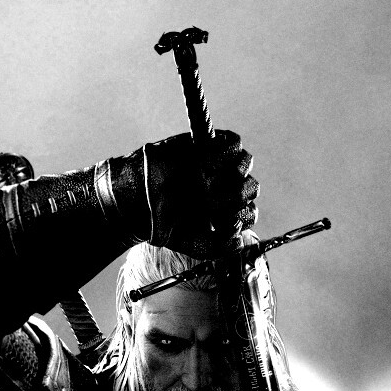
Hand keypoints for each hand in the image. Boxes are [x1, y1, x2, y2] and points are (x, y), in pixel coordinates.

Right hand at [131, 130, 258, 256]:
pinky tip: (205, 163)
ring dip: (232, 175)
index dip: (240, 216)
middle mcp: (226, 187)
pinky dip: (225, 152)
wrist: (140, 200)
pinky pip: (233, 142)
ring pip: (245, 163)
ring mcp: (220, 165)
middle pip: (250, 188)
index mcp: (226, 210)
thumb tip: (240, 237)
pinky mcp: (210, 144)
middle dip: (233, 196)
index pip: (249, 212)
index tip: (218, 219)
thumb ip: (220, 248)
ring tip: (207, 181)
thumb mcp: (195, 245)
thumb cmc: (167, 223)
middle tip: (207, 200)